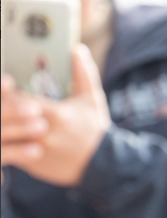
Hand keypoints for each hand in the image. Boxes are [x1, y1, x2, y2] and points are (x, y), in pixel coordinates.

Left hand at [1, 45, 109, 186]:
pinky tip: (6, 138)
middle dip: (2, 110)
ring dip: (2, 127)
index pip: (17, 99)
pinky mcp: (34, 165)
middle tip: (2, 105)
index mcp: (55, 114)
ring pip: (6, 135)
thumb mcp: (92, 101)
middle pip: (7, 116)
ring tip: (2, 122)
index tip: (6, 89)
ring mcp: (37, 151)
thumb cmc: (97, 132)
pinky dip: (7, 145)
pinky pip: (11, 153)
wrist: (106, 167)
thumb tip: (78, 50)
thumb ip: (84, 74)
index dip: (6, 93)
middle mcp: (43, 133)